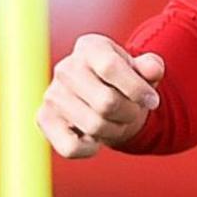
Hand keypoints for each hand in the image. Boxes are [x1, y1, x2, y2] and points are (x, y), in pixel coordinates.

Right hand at [37, 32, 164, 158]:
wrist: (102, 99)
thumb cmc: (125, 83)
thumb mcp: (143, 71)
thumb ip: (151, 67)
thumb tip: (152, 70)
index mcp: (90, 47)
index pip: (110, 67)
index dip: (137, 89)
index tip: (152, 100)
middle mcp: (65, 68)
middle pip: (106, 102)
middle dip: (130, 113)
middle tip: (133, 111)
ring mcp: (52, 94)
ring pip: (94, 126)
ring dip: (115, 130)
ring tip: (116, 121)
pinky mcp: (44, 119)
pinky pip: (70, 147)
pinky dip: (90, 149)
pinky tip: (95, 138)